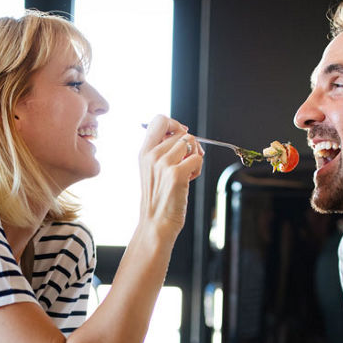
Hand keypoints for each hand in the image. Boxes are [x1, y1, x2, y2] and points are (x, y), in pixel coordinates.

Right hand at [138, 115, 202, 241]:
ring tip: (187, 172)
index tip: (180, 136)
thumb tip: (183, 133)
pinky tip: (189, 180)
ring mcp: (163, 164)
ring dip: (195, 156)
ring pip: (191, 143)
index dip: (175, 124)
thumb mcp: (152, 169)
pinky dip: (198, 168)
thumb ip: (162, 150)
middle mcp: (152, 155)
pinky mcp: (176, 174)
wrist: (156, 223)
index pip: (159, 120)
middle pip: (182, 132)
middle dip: (190, 145)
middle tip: (187, 161)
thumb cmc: (158, 198)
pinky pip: (198, 158)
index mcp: (144, 152)